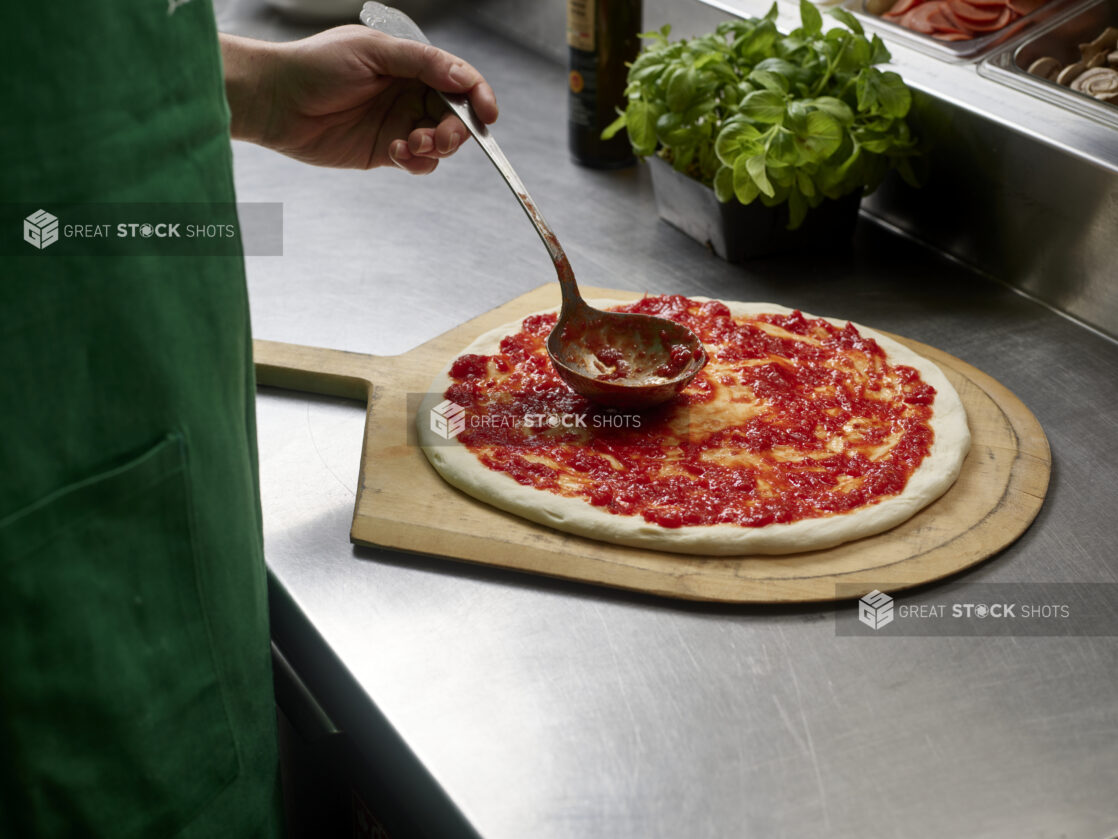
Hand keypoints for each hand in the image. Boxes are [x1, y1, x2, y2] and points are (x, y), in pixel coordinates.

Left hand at [221, 27, 497, 173]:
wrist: (276, 101)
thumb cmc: (316, 66)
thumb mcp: (373, 52)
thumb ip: (422, 63)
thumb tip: (463, 78)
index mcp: (410, 63)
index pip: (458, 78)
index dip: (478, 95)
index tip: (488, 114)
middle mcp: (409, 93)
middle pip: (456, 115)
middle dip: (456, 130)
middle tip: (439, 138)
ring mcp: (399, 123)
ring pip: (441, 142)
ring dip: (436, 147)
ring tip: (410, 145)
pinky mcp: (386, 151)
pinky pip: (419, 162)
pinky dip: (417, 162)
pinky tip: (396, 153)